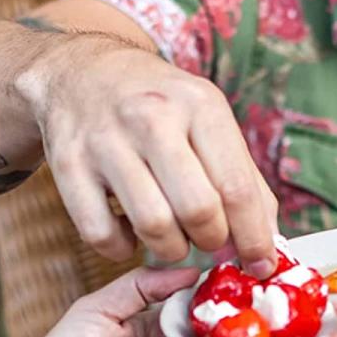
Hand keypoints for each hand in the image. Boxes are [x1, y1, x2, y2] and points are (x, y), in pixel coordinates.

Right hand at [26, 41, 278, 273]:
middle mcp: (152, 118)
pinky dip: (122, 248)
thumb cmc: (160, 106)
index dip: (253, 237)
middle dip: (212, 240)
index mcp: (200, 106)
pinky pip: (101, 234)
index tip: (261, 265)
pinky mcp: (68, 165)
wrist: (83, 71)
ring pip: (153, 225)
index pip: (237, 187)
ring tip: (173, 238)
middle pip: (198, 209)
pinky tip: (130, 232)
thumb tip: (268, 241)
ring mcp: (105, 141)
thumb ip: (243, 179)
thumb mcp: (209, 121)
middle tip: (208, 239)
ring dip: (171, 248)